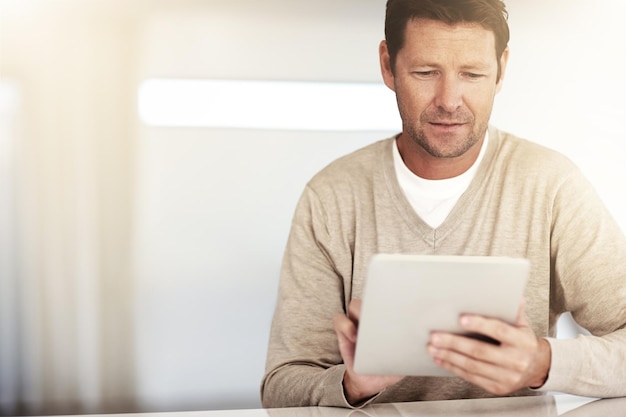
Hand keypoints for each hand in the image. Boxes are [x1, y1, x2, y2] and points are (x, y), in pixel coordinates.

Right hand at [333, 299, 402, 404]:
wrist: (371, 381)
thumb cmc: (389, 367)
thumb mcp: (404, 361)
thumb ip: (412, 353)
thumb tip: (425, 346)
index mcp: (388, 321)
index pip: (389, 301)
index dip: (393, 297)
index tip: (399, 302)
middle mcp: (372, 318)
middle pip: (371, 297)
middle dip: (376, 301)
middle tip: (381, 313)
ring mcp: (357, 323)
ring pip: (354, 305)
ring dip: (359, 312)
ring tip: (366, 328)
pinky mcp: (343, 332)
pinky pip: (339, 320)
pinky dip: (345, 325)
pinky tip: (354, 338)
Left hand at [427, 301, 550, 394]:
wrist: (538, 368)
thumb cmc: (523, 342)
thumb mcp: (522, 324)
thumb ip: (514, 310)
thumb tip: (511, 294)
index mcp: (522, 342)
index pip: (499, 331)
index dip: (480, 324)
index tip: (461, 319)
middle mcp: (515, 360)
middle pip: (480, 351)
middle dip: (454, 343)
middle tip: (435, 336)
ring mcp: (507, 376)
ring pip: (472, 366)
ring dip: (449, 356)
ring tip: (433, 347)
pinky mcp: (497, 387)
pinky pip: (471, 377)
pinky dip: (453, 368)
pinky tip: (441, 359)